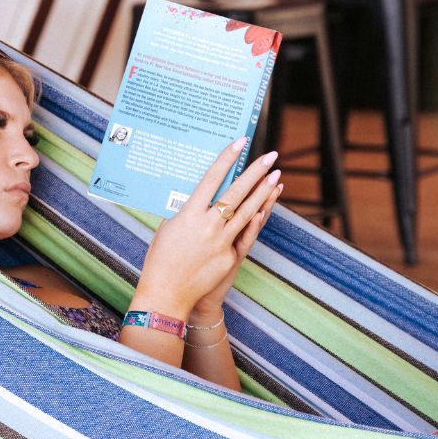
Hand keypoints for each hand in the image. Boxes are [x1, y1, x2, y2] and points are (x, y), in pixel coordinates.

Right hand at [131, 139, 282, 318]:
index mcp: (188, 213)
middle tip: (270, 156)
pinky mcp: (229, 257)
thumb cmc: (162, 259)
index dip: (227, 159)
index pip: (211, 179)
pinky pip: (244, 235)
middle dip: (255, 172)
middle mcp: (207, 225)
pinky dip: (255, 220)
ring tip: (275, 176)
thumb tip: (200, 195)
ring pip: (246, 211)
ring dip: (262, 192)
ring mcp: (220, 242)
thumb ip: (185, 211)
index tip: (240, 144)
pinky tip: (265, 207)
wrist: (167, 294)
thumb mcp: (168, 228)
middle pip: (235, 192)